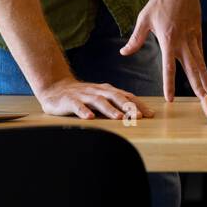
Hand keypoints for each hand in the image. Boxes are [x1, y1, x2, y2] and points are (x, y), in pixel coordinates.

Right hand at [37, 76, 154, 119]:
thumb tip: (138, 111)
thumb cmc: (83, 96)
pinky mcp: (69, 100)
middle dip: (128, 106)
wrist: (55, 88)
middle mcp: (98, 91)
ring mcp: (84, 95)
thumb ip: (117, 103)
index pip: (127, 97)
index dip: (139, 104)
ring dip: (109, 109)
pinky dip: (83, 111)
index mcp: (107, 91)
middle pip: (116, 97)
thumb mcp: (102, 97)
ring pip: (98, 101)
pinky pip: (77, 106)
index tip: (151, 114)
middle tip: (139, 116)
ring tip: (119, 118)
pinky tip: (89, 118)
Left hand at [121, 0, 206, 100]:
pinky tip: (206, 73)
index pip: (169, 68)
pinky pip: (201, 52)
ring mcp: (193, 38)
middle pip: (191, 70)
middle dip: (197, 87)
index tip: (170, 98)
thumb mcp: (144, 19)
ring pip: (200, 63)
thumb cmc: (161, 1)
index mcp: (168, 41)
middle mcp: (183, 43)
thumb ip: (136, 39)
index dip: (169, 85)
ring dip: (205, 79)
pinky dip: (204, 64)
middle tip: (203, 102)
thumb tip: (124, 52)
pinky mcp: (198, 32)